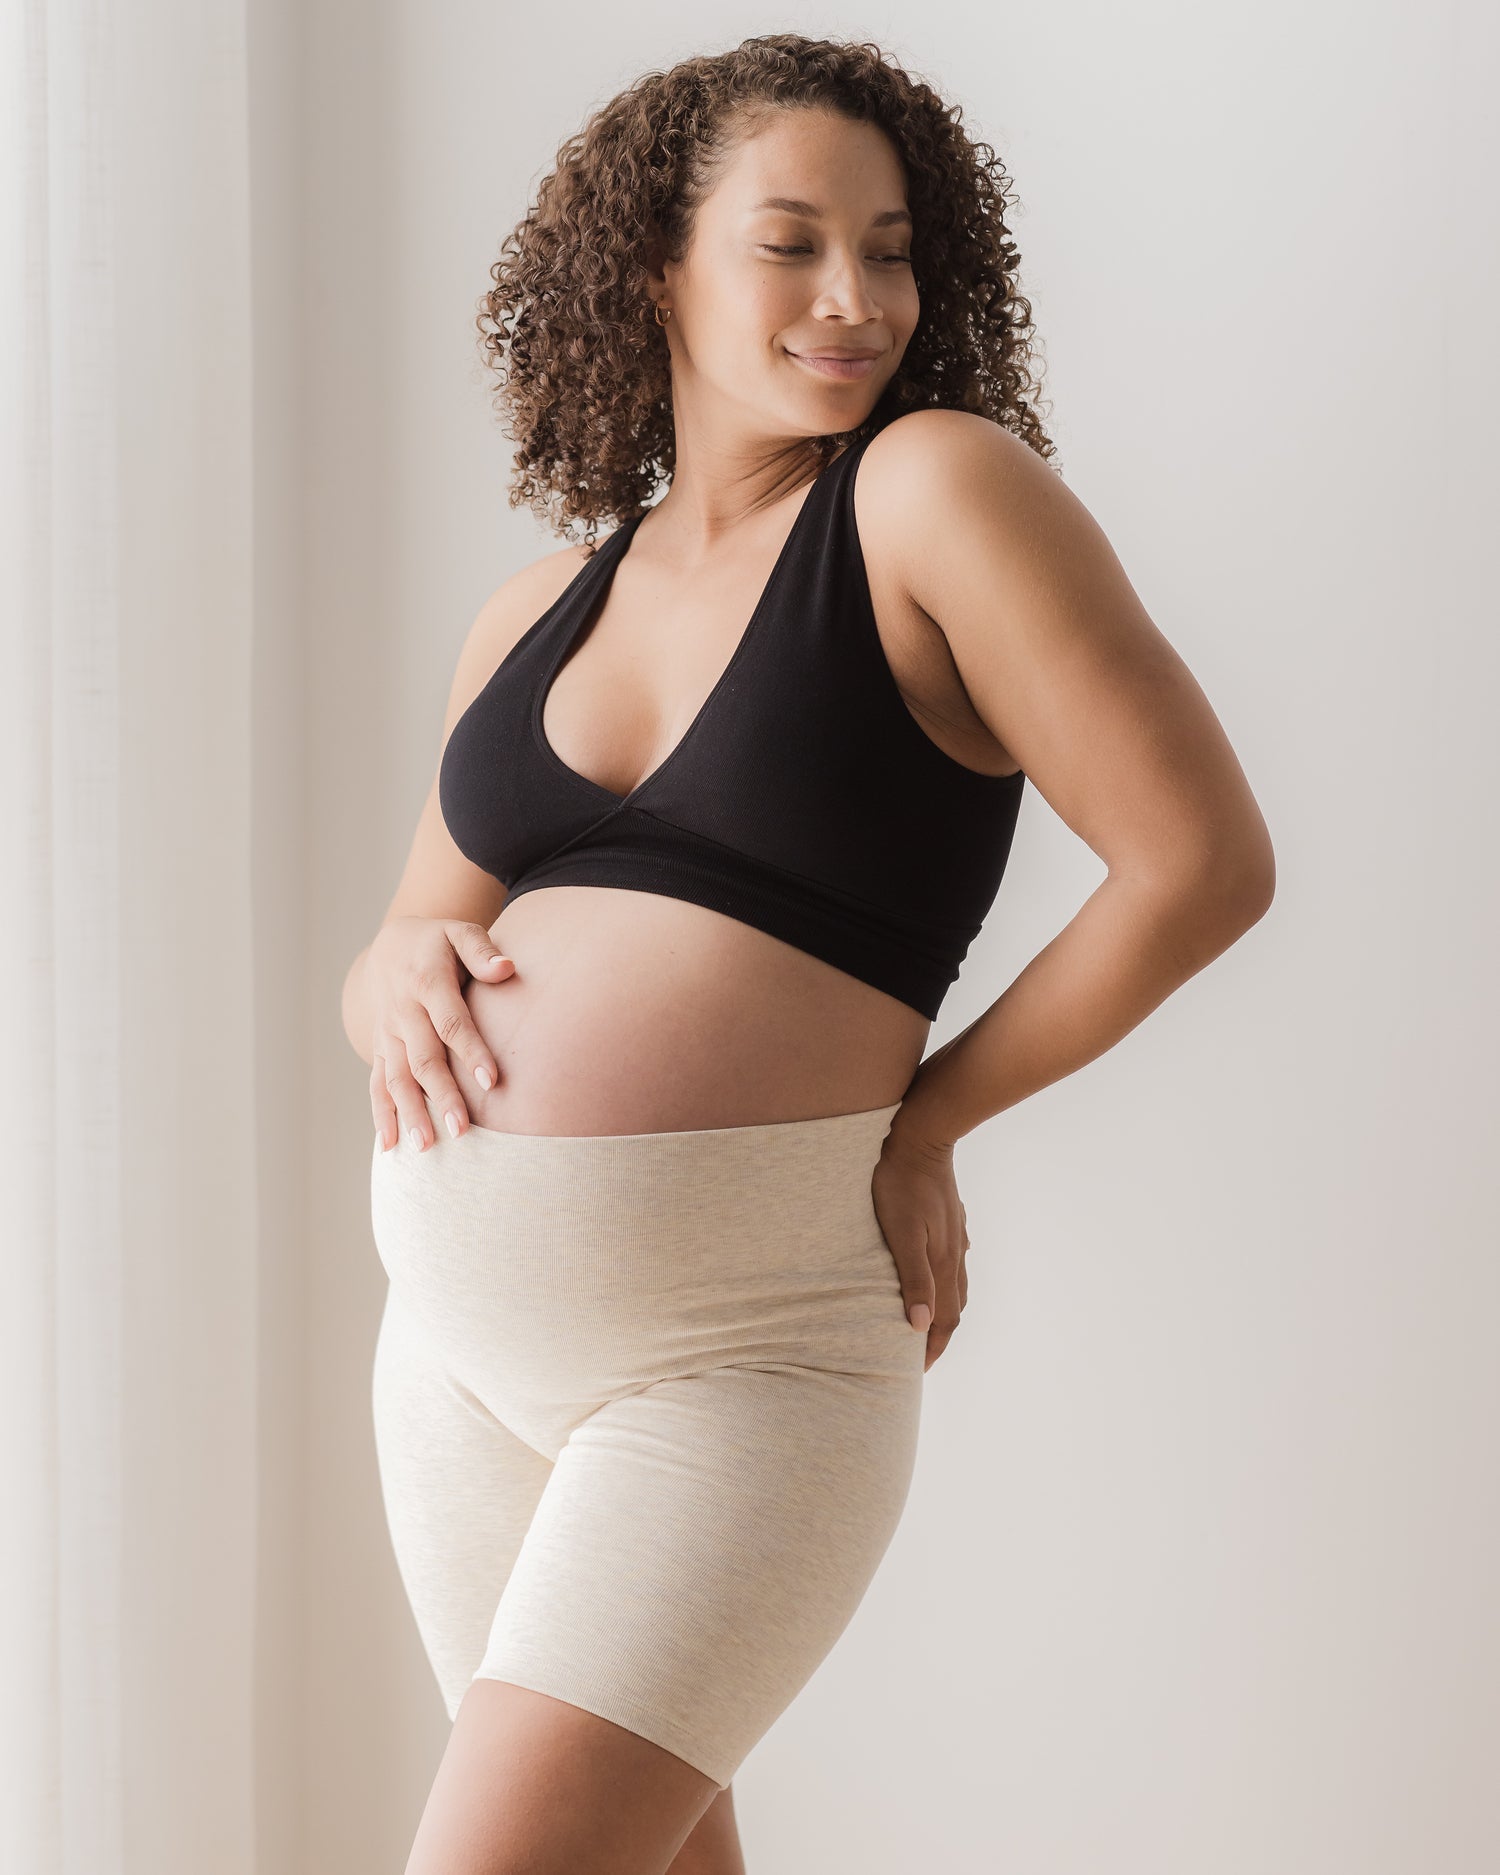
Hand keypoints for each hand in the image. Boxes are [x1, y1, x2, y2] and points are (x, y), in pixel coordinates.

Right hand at [367, 917, 514, 1150]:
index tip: (491, 1081)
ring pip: (396, 1077)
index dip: (470, 1051)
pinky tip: (390, 1146)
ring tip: (425, 1146)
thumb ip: (482, 951)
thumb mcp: (459, 931)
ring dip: (409, 1113)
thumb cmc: (437, 942)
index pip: (451, 1022)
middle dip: (441, 1095)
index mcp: (426, 982)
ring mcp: (387, 1033)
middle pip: (422, 1059)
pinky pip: (377, 1083)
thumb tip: (507, 968)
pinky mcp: (379, 1048)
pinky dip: (381, 1115)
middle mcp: (403, 1012)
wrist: (389, 946)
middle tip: (461, 1130)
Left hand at [870, 1118, 969, 1372]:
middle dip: (940, 1333)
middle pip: (954, 1306)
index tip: (919, 1369)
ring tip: (929, 1322)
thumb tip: (920, 1326)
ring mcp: (955, 1234)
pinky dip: (946, 1279)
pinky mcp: (950, 1218)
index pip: (944, 1318)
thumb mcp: (900, 1232)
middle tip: (922, 1354)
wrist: (922, 1137)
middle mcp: (955, 1252)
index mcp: (944, 1262)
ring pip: (956, 1282)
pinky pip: (953, 1259)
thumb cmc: (900, 1184)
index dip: (932, 1346)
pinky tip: (939, 1273)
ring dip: (945, 1308)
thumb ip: (913, 1278)